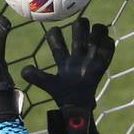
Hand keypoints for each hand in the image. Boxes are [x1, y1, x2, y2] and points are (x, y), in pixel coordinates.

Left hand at [22, 17, 114, 133]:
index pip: (56, 39)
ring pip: (96, 32)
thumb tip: (24, 70)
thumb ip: (37, 77)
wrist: (77, 108)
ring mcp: (90, 58)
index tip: (55, 33)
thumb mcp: (49, 84)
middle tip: (81, 29)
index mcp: (62, 59)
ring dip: (96, 30)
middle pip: (79, 29)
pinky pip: (109, 46)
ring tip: (95, 37)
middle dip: (80, 25)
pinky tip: (105, 45)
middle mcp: (76, 55)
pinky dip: (108, 42)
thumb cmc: (62, 95)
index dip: (55, 33)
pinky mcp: (102, 63)